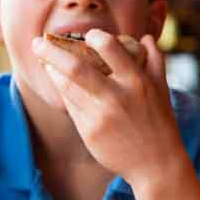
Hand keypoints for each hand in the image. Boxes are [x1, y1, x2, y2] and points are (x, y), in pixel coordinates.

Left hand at [33, 29, 184, 183]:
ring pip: (67, 87)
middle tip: (37, 41)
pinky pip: (71, 106)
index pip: (109, 48)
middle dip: (51, 51)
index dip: (95, 37)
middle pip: (75, 68)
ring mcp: (100, 116)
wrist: (156, 164)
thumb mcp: (162, 89)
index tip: (88, 35)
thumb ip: (155, 61)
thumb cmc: (160, 123)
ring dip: (52, 71)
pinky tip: (61, 85)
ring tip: (46, 63)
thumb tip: (144, 37)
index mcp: (137, 81)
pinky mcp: (89, 132)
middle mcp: (116, 97)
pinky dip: (64, 92)